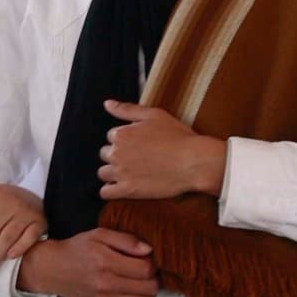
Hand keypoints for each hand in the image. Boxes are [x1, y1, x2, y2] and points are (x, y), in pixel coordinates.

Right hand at [16, 229, 159, 296]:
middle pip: (149, 288)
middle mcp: (106, 285)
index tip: (146, 259)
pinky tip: (132, 295)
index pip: (146, 269)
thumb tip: (149, 250)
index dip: (152, 263)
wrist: (52, 270)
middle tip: (145, 271)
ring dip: (148, 294)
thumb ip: (126, 240)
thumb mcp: (99, 234)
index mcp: (106, 262)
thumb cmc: (77, 249)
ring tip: (141, 283)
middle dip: (153, 278)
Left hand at [99, 101, 226, 200]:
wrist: (193, 162)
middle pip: (105, 154)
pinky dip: (110, 190)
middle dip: (117, 155)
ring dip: (112, 172)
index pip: (112, 136)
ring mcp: (120, 173)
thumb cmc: (178, 137)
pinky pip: (105, 192)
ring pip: (102, 173)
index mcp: (121, 134)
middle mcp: (116, 153)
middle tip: (136, 159)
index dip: (126, 139)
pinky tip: (121, 187)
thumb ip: (127, 110)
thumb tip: (107, 103)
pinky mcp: (127, 190)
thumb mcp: (155, 115)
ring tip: (129, 173)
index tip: (139, 144)